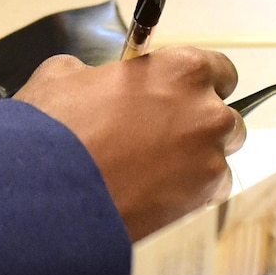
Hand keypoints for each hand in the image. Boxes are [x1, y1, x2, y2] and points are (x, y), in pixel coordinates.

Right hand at [15, 47, 244, 240]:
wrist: (48, 194)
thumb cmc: (59, 131)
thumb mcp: (66, 75)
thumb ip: (97, 73)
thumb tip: (95, 81)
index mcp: (183, 71)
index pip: (220, 70)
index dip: (198, 83)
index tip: (182, 93)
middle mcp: (207, 114)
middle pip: (227, 117)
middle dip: (200, 124)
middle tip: (161, 134)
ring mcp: (208, 163)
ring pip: (219, 159)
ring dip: (197, 161)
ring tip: (153, 169)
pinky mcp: (201, 204)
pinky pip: (209, 195)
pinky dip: (188, 194)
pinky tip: (153, 193)